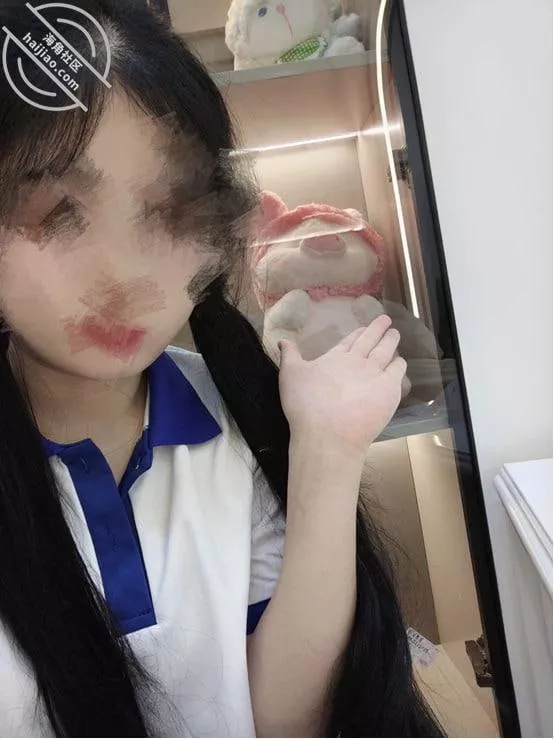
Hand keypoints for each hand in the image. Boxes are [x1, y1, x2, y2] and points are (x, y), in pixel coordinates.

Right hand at [278, 315, 406, 455]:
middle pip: (372, 340)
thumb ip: (289, 356)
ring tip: (395, 336)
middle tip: (387, 321)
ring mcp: (376, 374)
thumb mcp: (290, 376)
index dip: (358, 333)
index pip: (350, 340)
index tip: (363, 328)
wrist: (328, 434)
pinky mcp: (390, 390)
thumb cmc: (306, 406)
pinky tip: (400, 363)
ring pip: (387, 352)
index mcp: (336, 357)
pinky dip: (399, 364)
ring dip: (391, 342)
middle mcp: (358, 361)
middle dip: (379, 329)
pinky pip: (398, 371)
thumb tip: (283, 340)